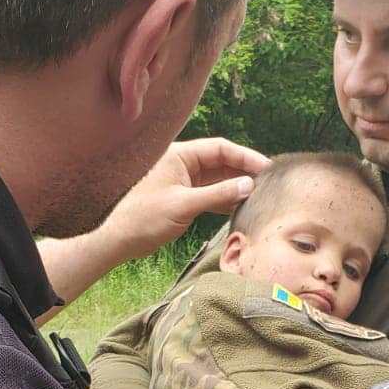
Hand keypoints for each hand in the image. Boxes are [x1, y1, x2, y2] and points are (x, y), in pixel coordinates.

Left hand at [101, 138, 268, 262]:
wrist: (119, 240)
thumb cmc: (144, 218)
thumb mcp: (184, 206)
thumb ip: (218, 194)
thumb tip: (249, 185)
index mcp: (179, 155)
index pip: (219, 148)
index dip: (245, 156)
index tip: (267, 167)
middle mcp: (182, 163)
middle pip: (221, 162)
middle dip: (244, 172)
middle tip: (269, 183)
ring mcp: (183, 180)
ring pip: (217, 179)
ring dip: (236, 187)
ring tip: (260, 195)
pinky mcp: (183, 197)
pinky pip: (210, 193)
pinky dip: (226, 199)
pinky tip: (242, 207)